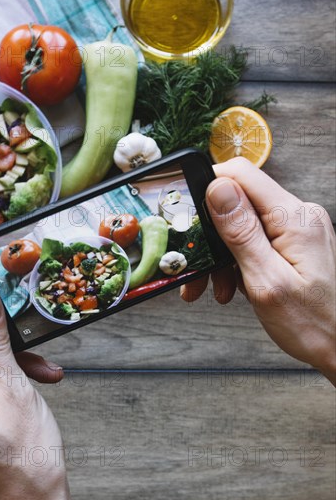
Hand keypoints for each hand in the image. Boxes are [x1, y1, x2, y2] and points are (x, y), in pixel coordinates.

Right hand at [181, 158, 335, 384]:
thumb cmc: (313, 324)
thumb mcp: (266, 281)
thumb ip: (241, 232)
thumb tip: (217, 188)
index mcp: (294, 218)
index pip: (242, 175)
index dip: (207, 187)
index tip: (187, 216)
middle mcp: (297, 216)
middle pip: (237, 202)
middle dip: (210, 234)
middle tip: (195, 265)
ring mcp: (295, 229)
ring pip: (240, 224)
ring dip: (220, 254)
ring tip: (214, 287)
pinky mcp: (291, 242)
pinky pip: (253, 239)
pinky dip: (235, 260)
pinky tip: (231, 285)